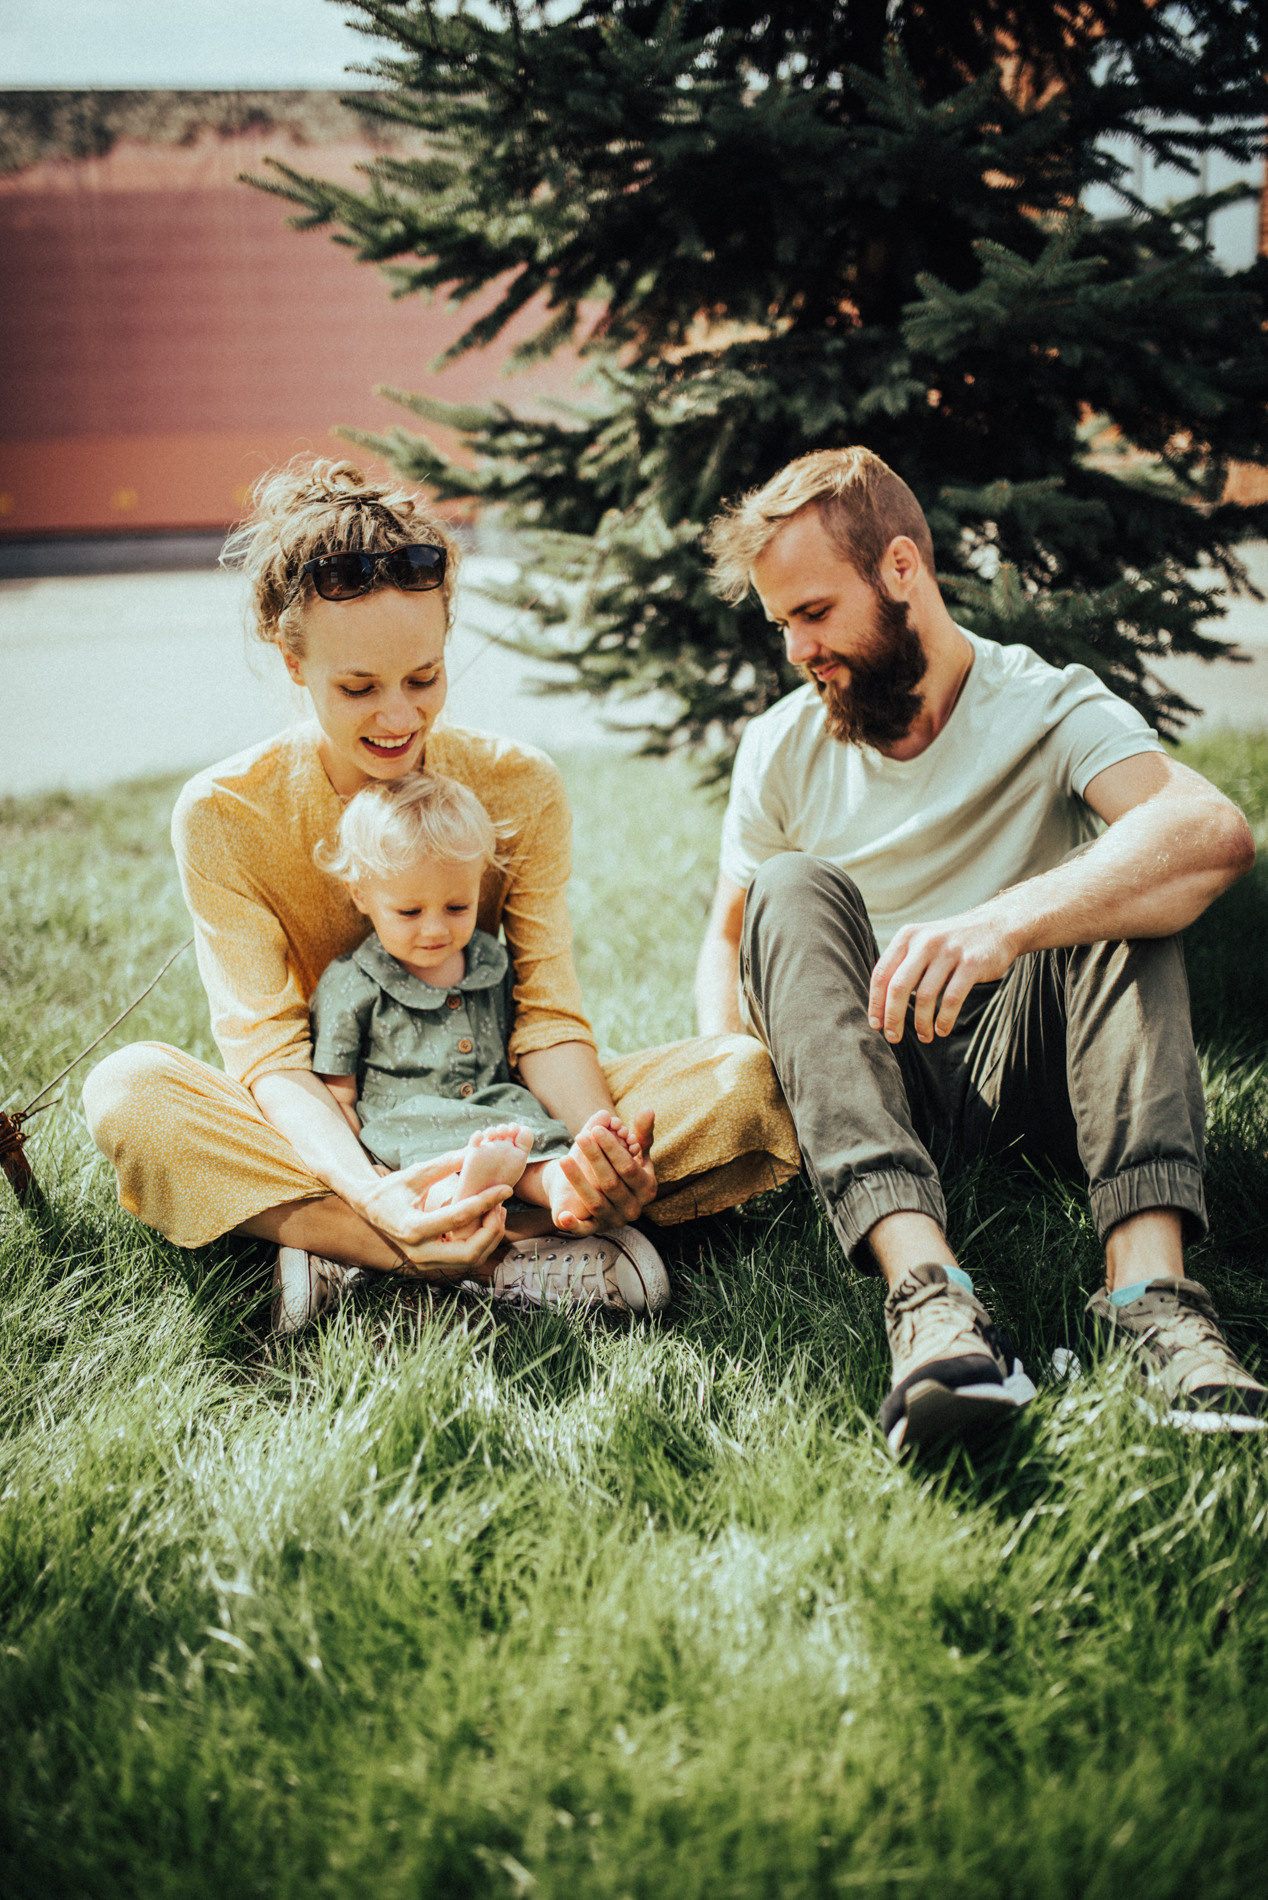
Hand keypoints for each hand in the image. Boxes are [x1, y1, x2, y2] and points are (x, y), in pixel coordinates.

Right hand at [352, 1152, 509, 1275]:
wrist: (369, 1209)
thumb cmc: (391, 1188)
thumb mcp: (416, 1172)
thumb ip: (447, 1163)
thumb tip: (477, 1148)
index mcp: (413, 1227)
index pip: (458, 1217)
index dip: (486, 1202)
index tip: (506, 1188)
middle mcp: (419, 1252)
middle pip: (469, 1252)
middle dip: (492, 1229)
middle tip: (501, 1205)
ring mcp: (425, 1262)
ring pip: (471, 1260)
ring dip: (490, 1237)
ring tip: (496, 1211)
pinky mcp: (431, 1264)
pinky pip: (464, 1259)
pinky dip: (480, 1243)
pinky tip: (485, 1220)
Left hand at [548, 1107, 657, 1235]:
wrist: (608, 1193)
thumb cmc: (624, 1167)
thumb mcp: (636, 1152)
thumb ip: (641, 1132)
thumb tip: (647, 1109)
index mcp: (647, 1188)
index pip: (628, 1168)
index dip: (612, 1149)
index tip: (597, 1130)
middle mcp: (633, 1208)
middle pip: (611, 1183)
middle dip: (595, 1159)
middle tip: (580, 1136)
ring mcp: (614, 1220)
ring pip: (595, 1201)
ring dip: (579, 1180)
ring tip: (564, 1159)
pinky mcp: (595, 1229)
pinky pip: (584, 1229)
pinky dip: (573, 1224)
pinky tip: (563, 1215)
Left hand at [868, 907, 1016, 1043]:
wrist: (997, 926)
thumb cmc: (953, 943)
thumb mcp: (924, 943)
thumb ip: (903, 964)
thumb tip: (882, 1003)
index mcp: (907, 937)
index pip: (882, 974)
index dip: (876, 1003)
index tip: (875, 1025)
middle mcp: (925, 941)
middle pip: (898, 987)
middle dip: (893, 1017)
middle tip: (893, 1037)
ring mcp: (949, 952)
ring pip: (925, 996)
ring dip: (921, 1023)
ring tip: (924, 1036)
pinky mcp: (972, 964)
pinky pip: (952, 999)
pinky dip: (944, 1020)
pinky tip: (942, 1030)